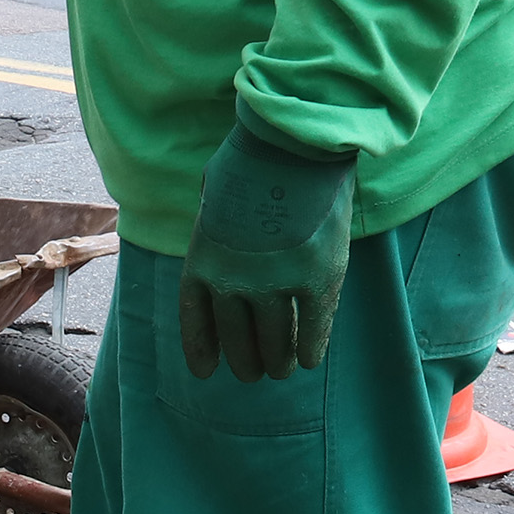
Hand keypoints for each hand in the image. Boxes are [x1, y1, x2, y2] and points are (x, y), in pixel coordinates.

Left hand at [178, 119, 355, 382]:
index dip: (202, 349)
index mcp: (203, 261)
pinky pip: (313, 327)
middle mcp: (233, 281)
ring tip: (282, 369)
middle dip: (246, 361)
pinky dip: (311, 347)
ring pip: (275, 340)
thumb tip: (221, 236)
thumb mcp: (214, 197)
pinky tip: (311, 359)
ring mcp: (275, 283)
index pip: (197, 319)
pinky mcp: (316, 278)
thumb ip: (217, 227)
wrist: (294, 141)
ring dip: (279, 360)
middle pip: (237, 338)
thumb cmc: (254, 159)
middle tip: (254, 372)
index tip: (207, 372)